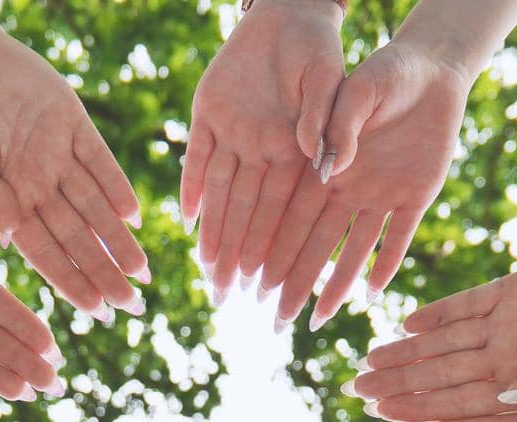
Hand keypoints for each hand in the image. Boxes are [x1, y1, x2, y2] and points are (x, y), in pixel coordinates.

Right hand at [0, 17, 148, 320]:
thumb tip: (9, 240)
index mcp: (10, 200)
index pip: (46, 252)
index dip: (70, 282)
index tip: (93, 312)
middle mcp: (40, 184)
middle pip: (78, 238)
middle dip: (104, 273)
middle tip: (131, 306)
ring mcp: (59, 155)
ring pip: (96, 207)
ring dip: (119, 240)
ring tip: (142, 273)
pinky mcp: (74, 122)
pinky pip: (100, 160)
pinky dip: (117, 186)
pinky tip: (134, 216)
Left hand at [182, 0, 343, 304]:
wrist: (288, 10)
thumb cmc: (319, 46)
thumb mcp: (329, 80)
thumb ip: (324, 122)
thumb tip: (322, 167)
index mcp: (293, 151)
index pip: (282, 210)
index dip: (273, 247)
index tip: (266, 285)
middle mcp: (261, 150)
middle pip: (247, 213)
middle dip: (238, 256)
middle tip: (228, 298)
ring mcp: (232, 133)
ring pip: (219, 193)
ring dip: (214, 233)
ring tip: (208, 274)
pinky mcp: (206, 111)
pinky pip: (196, 155)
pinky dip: (191, 185)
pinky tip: (187, 221)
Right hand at [261, 41, 467, 330]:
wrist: (433, 68)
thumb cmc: (386, 72)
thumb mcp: (358, 90)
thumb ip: (340, 126)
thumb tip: (327, 170)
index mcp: (326, 166)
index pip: (292, 215)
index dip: (272, 247)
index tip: (252, 279)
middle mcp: (348, 188)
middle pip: (315, 244)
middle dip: (294, 281)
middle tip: (274, 318)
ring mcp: (382, 196)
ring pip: (352, 251)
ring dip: (334, 286)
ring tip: (314, 321)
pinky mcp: (416, 196)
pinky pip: (399, 238)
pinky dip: (385, 265)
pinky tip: (369, 297)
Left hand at [347, 262, 516, 420]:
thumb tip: (511, 400)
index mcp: (516, 388)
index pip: (459, 407)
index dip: (423, 415)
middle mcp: (500, 360)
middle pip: (440, 376)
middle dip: (399, 385)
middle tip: (356, 395)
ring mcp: (501, 326)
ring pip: (444, 342)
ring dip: (407, 351)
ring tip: (369, 362)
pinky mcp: (508, 291)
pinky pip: (466, 305)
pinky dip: (439, 312)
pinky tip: (408, 322)